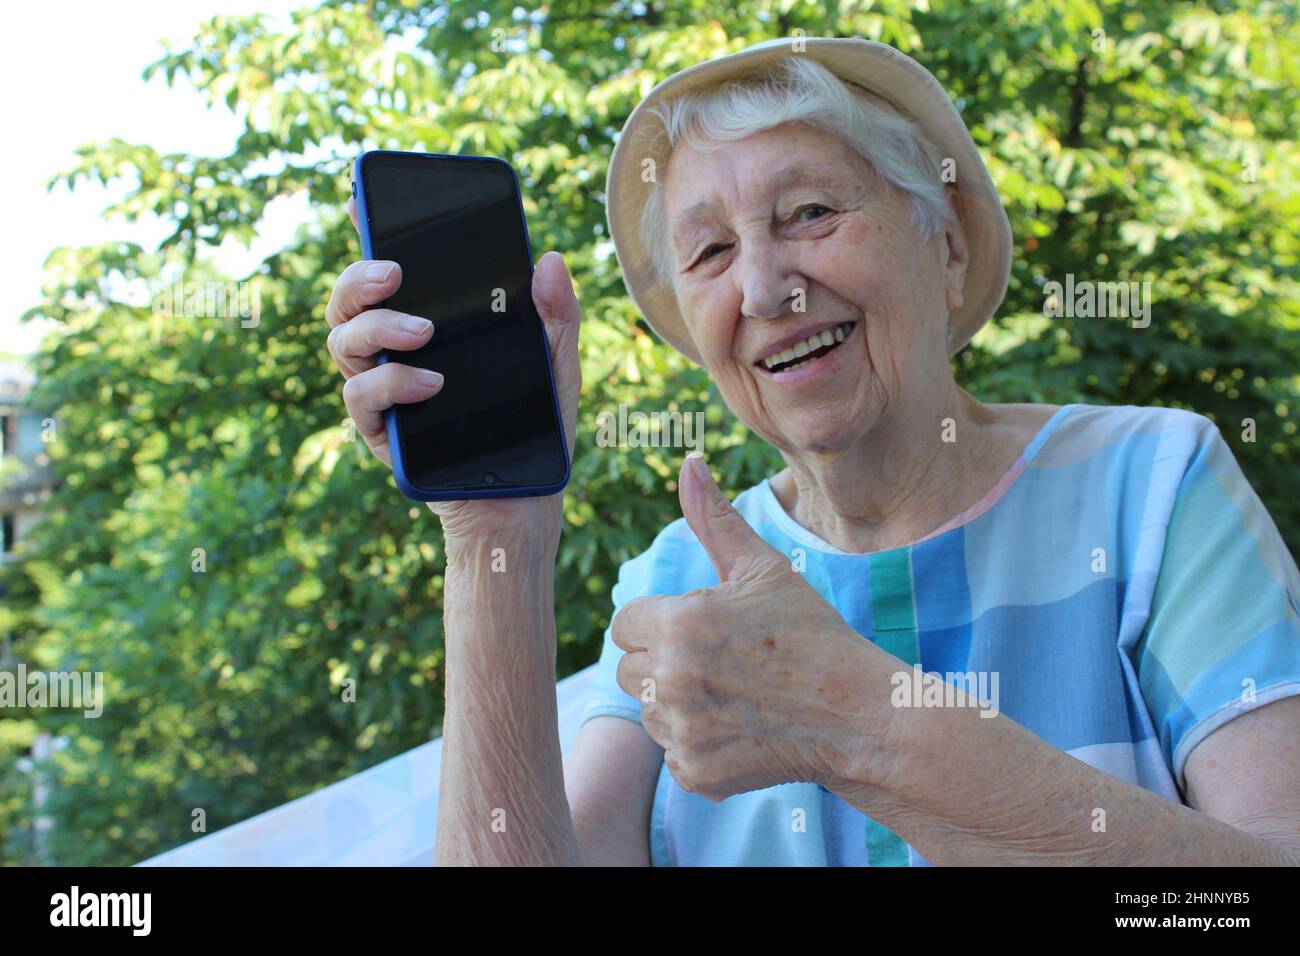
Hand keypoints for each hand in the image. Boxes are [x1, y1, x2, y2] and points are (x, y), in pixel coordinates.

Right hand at [324, 196, 581, 547]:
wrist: (523, 501)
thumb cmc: (536, 429)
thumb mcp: (558, 365)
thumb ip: (555, 314)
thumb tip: (548, 260)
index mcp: (433, 326)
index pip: (391, 274)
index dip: (370, 233)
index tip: (364, 202)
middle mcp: (398, 352)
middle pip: (350, 301)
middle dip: (360, 275)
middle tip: (395, 271)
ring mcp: (385, 390)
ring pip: (343, 341)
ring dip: (376, 326)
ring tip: (421, 332)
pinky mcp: (381, 432)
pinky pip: (359, 397)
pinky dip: (389, 385)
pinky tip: (427, 384)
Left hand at [612, 453, 891, 800]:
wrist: (860, 716)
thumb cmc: (811, 634)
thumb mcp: (764, 571)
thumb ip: (715, 520)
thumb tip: (687, 462)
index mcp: (680, 623)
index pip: (626, 624)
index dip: (662, 624)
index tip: (703, 631)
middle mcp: (672, 679)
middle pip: (629, 669)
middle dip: (664, 664)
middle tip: (722, 664)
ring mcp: (682, 731)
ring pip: (648, 713)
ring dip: (679, 706)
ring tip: (735, 696)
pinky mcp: (695, 774)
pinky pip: (672, 754)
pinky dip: (699, 746)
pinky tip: (742, 730)